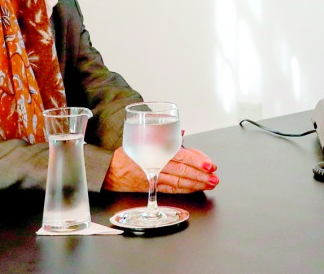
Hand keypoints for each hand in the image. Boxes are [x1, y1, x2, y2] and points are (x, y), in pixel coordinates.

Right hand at [103, 146, 218, 192]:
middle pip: (184, 170)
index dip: (199, 160)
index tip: (210, 164)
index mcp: (156, 151)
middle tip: (214, 177)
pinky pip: (171, 189)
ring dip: (197, 184)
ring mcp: (155, 178)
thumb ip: (164, 137)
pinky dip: (185, 189)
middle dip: (201, 175)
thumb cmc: (127, 153)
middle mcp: (156, 165)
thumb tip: (182, 134)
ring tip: (210, 184)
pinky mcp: (152, 187)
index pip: (183, 156)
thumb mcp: (144, 138)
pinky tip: (195, 189)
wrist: (108, 170)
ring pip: (179, 182)